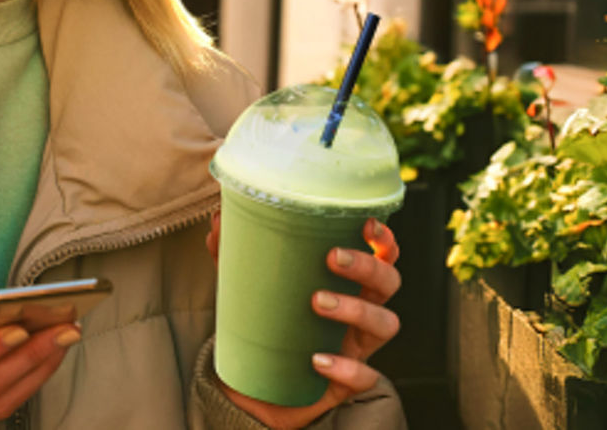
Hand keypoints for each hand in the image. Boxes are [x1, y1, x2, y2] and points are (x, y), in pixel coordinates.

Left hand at [206, 215, 401, 429]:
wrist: (253, 386)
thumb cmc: (263, 325)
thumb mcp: (248, 285)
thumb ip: (233, 252)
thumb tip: (218, 220)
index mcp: (345, 283)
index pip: (381, 255)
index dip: (383, 239)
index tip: (366, 224)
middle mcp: (359, 311)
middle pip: (388, 283)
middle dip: (368, 266)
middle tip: (332, 258)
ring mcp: (356, 347)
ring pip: (384, 324)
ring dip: (357, 309)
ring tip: (317, 301)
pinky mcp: (346, 382)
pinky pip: (363, 376)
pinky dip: (346, 367)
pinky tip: (317, 360)